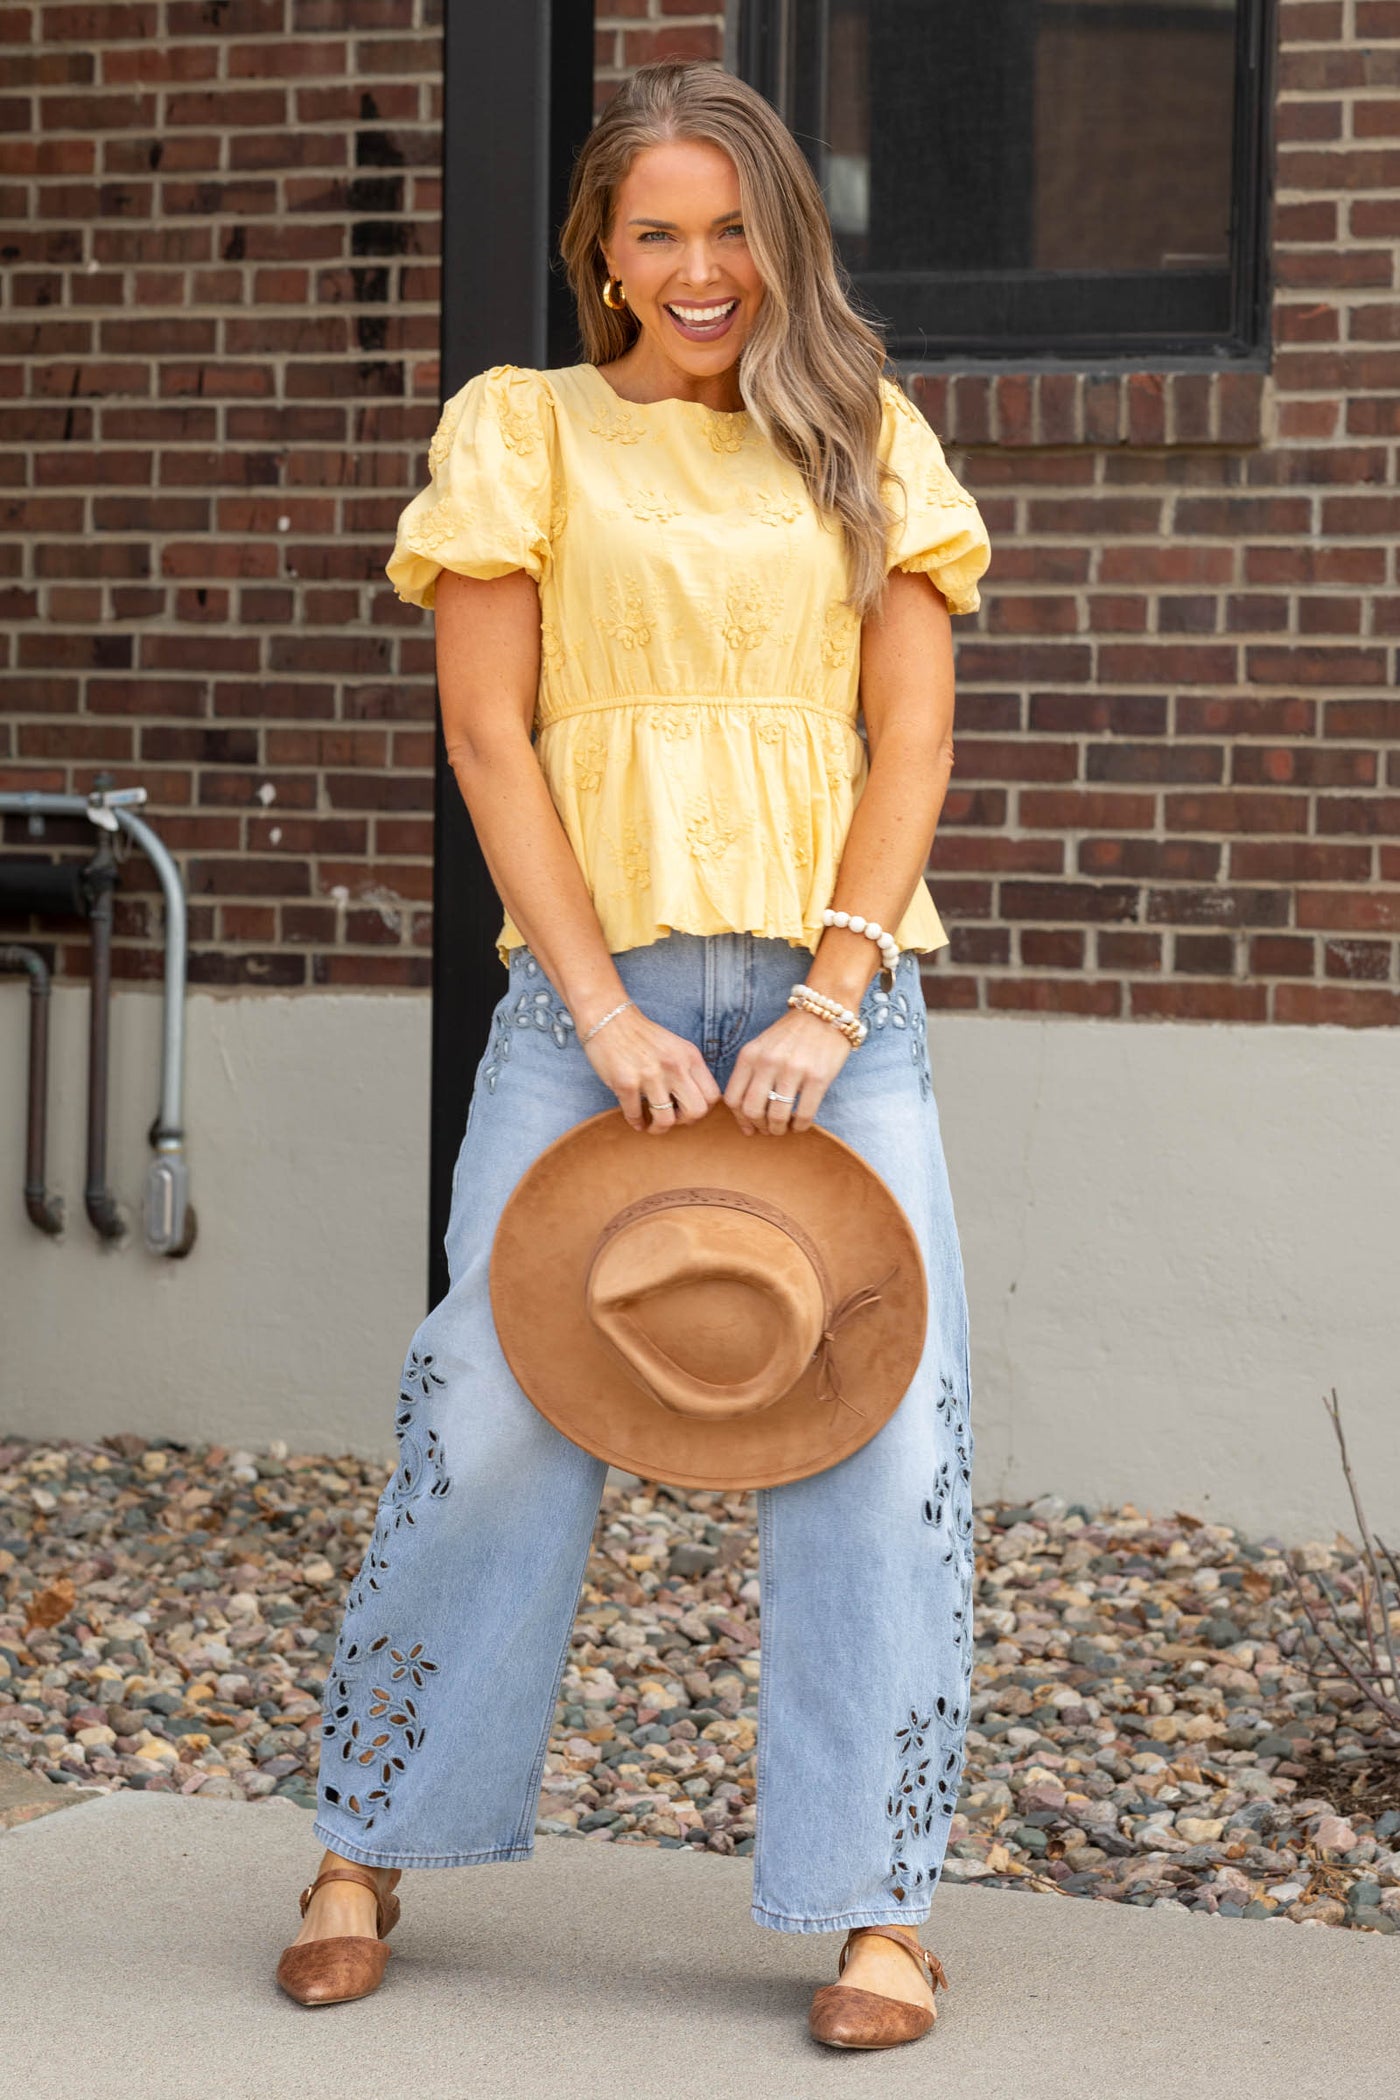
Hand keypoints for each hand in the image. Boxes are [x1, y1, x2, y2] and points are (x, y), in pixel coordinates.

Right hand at [581, 1002, 722, 1134]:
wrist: (609, 1018)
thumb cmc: (642, 1036)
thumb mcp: (675, 1047)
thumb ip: (688, 1070)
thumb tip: (693, 1102)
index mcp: (690, 1057)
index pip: (712, 1095)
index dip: (701, 1108)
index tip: (686, 1108)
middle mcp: (674, 1066)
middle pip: (697, 1111)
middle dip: (684, 1122)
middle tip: (672, 1118)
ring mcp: (650, 1076)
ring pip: (666, 1120)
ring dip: (658, 1128)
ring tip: (651, 1125)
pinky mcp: (626, 1083)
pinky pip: (635, 1115)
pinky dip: (636, 1123)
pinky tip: (636, 1120)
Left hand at [723, 1007, 851, 1135]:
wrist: (825, 1012)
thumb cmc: (791, 1034)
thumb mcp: (761, 1046)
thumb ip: (749, 1074)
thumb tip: (744, 1114)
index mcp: (750, 1055)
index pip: (733, 1099)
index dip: (739, 1119)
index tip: (749, 1125)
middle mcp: (768, 1062)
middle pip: (752, 1110)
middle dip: (759, 1126)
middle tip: (768, 1129)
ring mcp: (793, 1069)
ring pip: (777, 1116)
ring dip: (779, 1129)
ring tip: (784, 1128)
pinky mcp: (818, 1077)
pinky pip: (805, 1114)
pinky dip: (801, 1126)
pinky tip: (801, 1124)